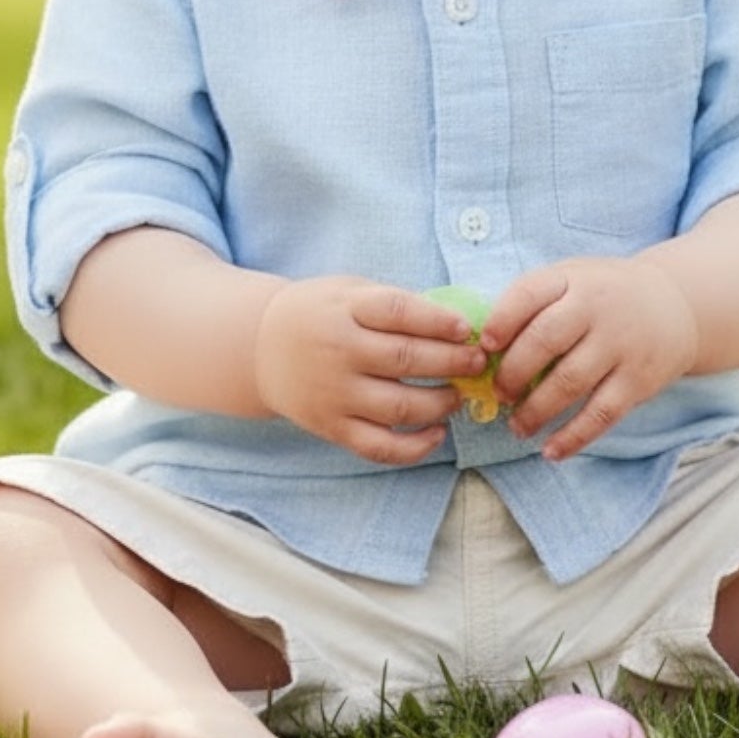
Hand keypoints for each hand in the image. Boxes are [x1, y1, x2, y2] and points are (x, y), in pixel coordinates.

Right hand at [251, 279, 490, 464]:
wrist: (260, 347)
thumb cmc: (319, 313)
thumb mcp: (348, 290)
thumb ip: (394, 303)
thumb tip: (457, 322)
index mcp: (344, 309)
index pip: (398, 312)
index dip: (438, 321)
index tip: (467, 328)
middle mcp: (339, 351)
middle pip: (406, 359)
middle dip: (453, 362)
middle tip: (477, 362)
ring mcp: (334, 393)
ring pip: (400, 406)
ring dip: (441, 403)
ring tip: (459, 395)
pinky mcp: (332, 427)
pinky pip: (380, 446)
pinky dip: (414, 446)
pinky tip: (436, 433)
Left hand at [481, 257, 698, 461]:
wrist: (675, 305)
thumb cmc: (604, 296)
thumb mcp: (571, 280)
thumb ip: (533, 303)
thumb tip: (481, 345)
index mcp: (571, 279)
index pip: (528, 294)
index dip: (501, 321)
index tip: (483, 346)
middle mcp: (596, 308)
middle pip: (545, 341)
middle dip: (512, 372)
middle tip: (498, 394)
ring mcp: (620, 344)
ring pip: (569, 382)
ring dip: (536, 410)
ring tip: (516, 425)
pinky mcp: (638, 380)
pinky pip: (601, 414)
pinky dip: (574, 436)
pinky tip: (551, 451)